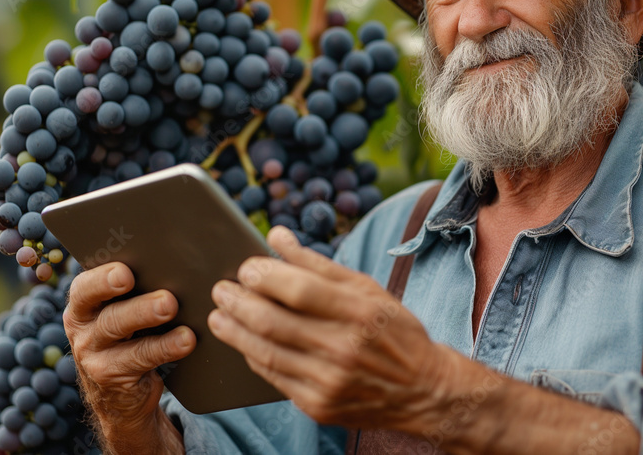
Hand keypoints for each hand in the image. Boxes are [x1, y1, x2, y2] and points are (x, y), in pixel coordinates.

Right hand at [64, 262, 194, 454]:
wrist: (117, 392)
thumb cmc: (127, 334)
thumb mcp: (121, 310)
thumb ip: (136, 288)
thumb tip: (172, 263)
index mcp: (83, 304)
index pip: (85, 288)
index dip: (103, 280)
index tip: (126, 273)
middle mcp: (83, 329)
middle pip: (110, 315)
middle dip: (139, 306)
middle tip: (167, 298)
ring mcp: (94, 356)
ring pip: (122, 336)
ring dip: (150, 321)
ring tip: (173, 311)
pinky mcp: (112, 377)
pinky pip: (141, 358)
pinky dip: (166, 346)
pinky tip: (186, 339)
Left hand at [206, 226, 455, 431]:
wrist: (423, 391)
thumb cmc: (393, 331)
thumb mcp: (367, 288)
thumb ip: (317, 264)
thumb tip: (276, 236)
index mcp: (360, 312)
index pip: (299, 290)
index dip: (265, 276)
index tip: (246, 267)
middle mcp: (345, 348)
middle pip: (274, 322)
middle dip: (238, 302)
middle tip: (221, 289)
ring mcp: (330, 381)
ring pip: (266, 352)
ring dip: (234, 331)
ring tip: (219, 314)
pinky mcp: (319, 406)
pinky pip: (274, 377)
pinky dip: (253, 356)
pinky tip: (243, 341)